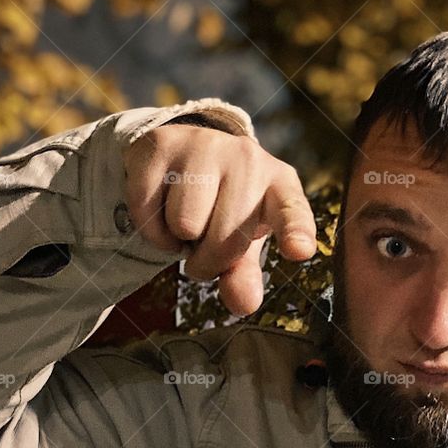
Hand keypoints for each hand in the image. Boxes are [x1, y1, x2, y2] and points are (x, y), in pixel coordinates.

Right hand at [123, 123, 316, 316]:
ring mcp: (205, 146)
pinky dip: (151, 227)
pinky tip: (163, 208)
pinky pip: (148, 209)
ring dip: (178, 239)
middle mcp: (248, 159)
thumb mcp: (242, 240)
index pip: (291, 212)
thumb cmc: (226, 206)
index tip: (299, 250)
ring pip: (184, 225)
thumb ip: (244, 275)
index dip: (295, 232)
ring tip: (187, 221)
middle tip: (205, 246)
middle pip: (224, 240)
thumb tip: (243, 304)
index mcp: (279, 186)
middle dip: (207, 260)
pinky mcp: (162, 143)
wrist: (187, 152)